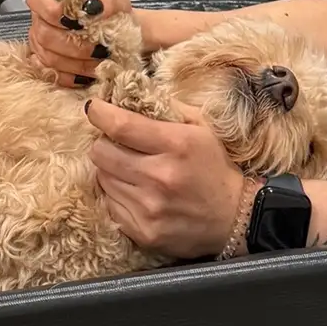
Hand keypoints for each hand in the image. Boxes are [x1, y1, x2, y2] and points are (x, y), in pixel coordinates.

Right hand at [25, 0, 134, 85]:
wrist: (117, 33)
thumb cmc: (111, 14)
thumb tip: (95, 6)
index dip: (54, 10)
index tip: (78, 19)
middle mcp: (40, 18)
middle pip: (45, 33)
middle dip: (75, 44)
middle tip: (99, 48)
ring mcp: (39, 42)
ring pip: (48, 57)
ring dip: (77, 63)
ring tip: (99, 62)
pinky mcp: (45, 63)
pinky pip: (51, 74)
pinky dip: (72, 77)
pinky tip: (88, 75)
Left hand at [86, 98, 246, 258]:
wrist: (233, 217)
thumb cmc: (214, 167)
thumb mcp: (201, 128)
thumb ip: (167, 107)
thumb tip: (131, 94)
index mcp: (176, 144)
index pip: (121, 125)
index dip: (100, 113)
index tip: (94, 108)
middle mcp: (160, 176)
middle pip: (101, 152)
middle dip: (105, 143)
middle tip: (118, 144)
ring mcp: (149, 207)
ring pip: (102, 178)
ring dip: (111, 170)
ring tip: (130, 170)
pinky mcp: (143, 231)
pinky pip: (110, 205)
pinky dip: (117, 194)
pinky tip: (136, 192)